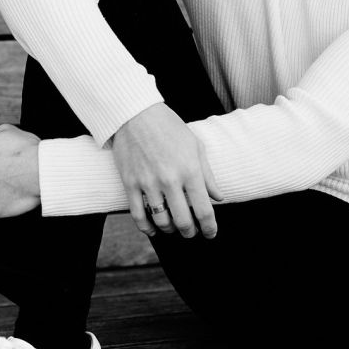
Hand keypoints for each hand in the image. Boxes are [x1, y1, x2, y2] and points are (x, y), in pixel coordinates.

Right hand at [112, 102, 222, 239]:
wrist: (136, 114)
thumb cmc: (169, 128)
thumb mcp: (196, 146)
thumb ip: (208, 175)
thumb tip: (218, 197)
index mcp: (190, 170)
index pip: (204, 210)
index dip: (209, 228)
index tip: (211, 233)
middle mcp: (170, 180)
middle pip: (183, 221)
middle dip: (190, 232)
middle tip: (192, 233)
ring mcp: (148, 183)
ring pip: (161, 221)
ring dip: (170, 230)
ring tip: (173, 228)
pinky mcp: (130, 183)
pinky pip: (138, 215)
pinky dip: (146, 228)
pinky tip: (153, 229)